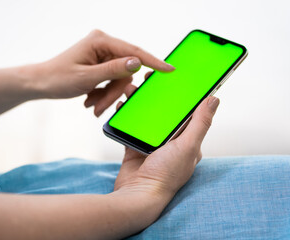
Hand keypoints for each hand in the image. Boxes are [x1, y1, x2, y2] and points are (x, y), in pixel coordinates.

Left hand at [31, 30, 174, 115]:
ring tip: (92, 105)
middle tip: (99, 108)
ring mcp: (101, 55)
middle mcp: (103, 45)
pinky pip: (111, 81)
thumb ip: (113, 70)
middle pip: (124, 70)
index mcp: (100, 41)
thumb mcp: (87, 77)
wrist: (41, 83)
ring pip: (118, 79)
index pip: (133, 51)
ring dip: (107, 95)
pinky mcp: (99, 64)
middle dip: (114, 91)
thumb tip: (137, 63)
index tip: (170, 69)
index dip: (153, 61)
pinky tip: (90, 99)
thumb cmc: (58, 78)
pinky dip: (103, 93)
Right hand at [113, 72, 219, 218]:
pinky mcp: (135, 146)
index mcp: (187, 141)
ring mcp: (151, 144)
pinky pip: (131, 126)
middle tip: (149, 79)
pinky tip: (122, 105)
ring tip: (132, 89)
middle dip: (156, 94)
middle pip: (164, 111)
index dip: (181, 94)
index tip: (175, 77)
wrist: (138, 195)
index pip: (187, 112)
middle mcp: (170, 142)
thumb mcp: (187, 146)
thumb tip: (215, 99)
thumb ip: (200, 123)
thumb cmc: (166, 175)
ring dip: (139, 102)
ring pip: (146, 116)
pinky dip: (126, 115)